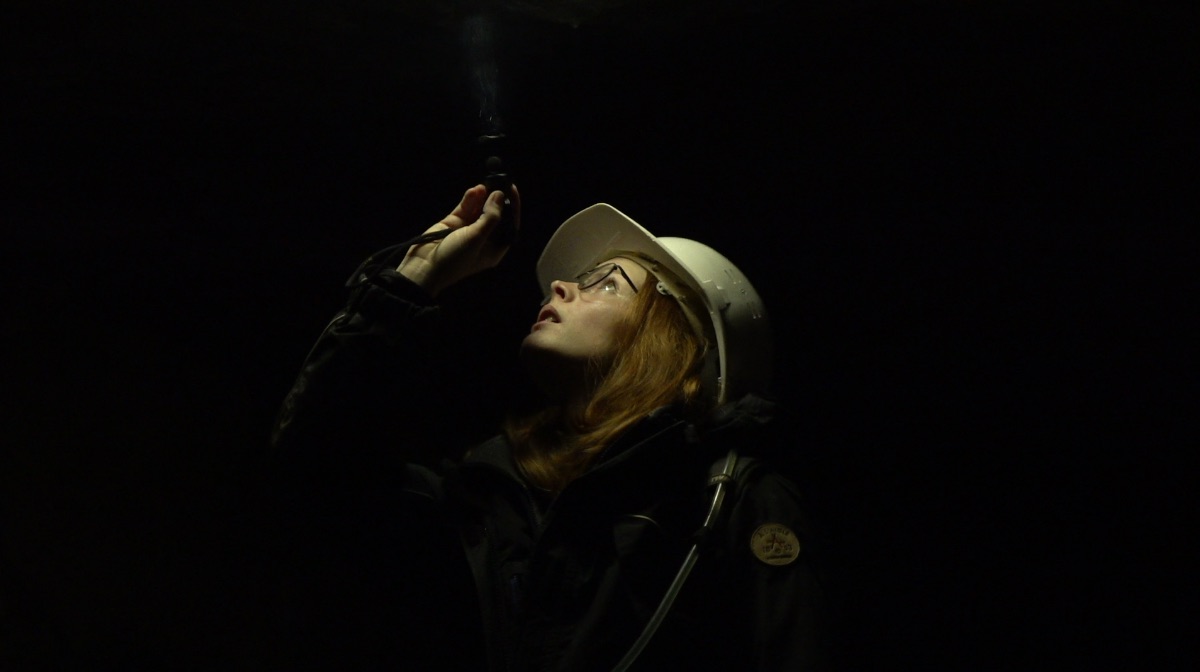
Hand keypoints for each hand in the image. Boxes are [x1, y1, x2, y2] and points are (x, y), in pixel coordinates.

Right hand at [397, 183, 520, 295]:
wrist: (424, 267)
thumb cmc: (455, 258)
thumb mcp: (477, 238)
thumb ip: (490, 216)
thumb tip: (499, 195)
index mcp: (495, 248)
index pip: (509, 225)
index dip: (512, 207)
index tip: (512, 190)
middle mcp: (484, 239)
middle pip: (495, 215)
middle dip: (496, 199)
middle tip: (499, 181)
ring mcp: (468, 230)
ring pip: (479, 209)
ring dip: (482, 197)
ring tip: (485, 184)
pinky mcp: (454, 223)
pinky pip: (465, 208)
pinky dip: (470, 199)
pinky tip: (474, 190)